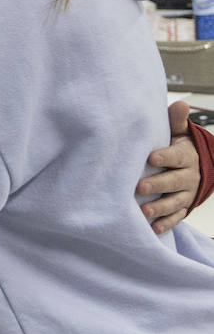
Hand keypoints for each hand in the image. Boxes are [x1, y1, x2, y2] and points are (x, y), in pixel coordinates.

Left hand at [139, 100, 197, 234]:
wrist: (195, 167)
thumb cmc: (177, 147)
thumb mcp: (180, 134)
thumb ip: (176, 122)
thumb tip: (179, 104)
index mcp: (186, 157)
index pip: (177, 157)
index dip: (165, 157)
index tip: (151, 157)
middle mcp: (188, 176)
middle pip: (175, 181)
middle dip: (158, 184)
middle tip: (139, 187)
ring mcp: (186, 194)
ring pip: (175, 202)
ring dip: (160, 208)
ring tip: (143, 212)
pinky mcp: (182, 208)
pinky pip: (176, 217)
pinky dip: (165, 224)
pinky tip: (152, 229)